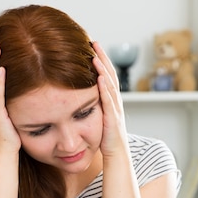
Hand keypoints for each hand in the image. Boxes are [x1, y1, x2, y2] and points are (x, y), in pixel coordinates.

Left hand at [91, 41, 128, 156]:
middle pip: (110, 75)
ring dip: (103, 69)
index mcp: (111, 100)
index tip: (92, 46)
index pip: (106, 75)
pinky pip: (109, 102)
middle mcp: (116, 102)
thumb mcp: (98, 117)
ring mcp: (116, 110)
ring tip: (95, 55)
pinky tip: (99, 78)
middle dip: (102, 58)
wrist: (117, 155)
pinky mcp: (113, 120)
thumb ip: (92, 105)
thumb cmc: (106, 139)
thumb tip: (80, 95)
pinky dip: (105, 89)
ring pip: (110, 85)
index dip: (100, 60)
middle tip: (94, 42)